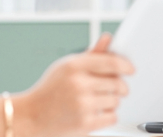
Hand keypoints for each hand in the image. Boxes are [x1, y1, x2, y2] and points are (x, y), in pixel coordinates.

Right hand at [9, 33, 133, 136]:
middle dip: (119, 87)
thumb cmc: (51, 90)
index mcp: (73, 65)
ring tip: (98, 101)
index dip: (125, 66)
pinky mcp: (85, 123)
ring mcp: (81, 104)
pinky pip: (112, 117)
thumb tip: (108, 38)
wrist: (32, 115)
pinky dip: (108, 116)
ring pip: (116, 101)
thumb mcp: (66, 66)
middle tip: (115, 88)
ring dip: (112, 102)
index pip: (111, 63)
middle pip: (117, 83)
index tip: (131, 69)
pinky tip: (96, 112)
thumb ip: (91, 54)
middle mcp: (78, 84)